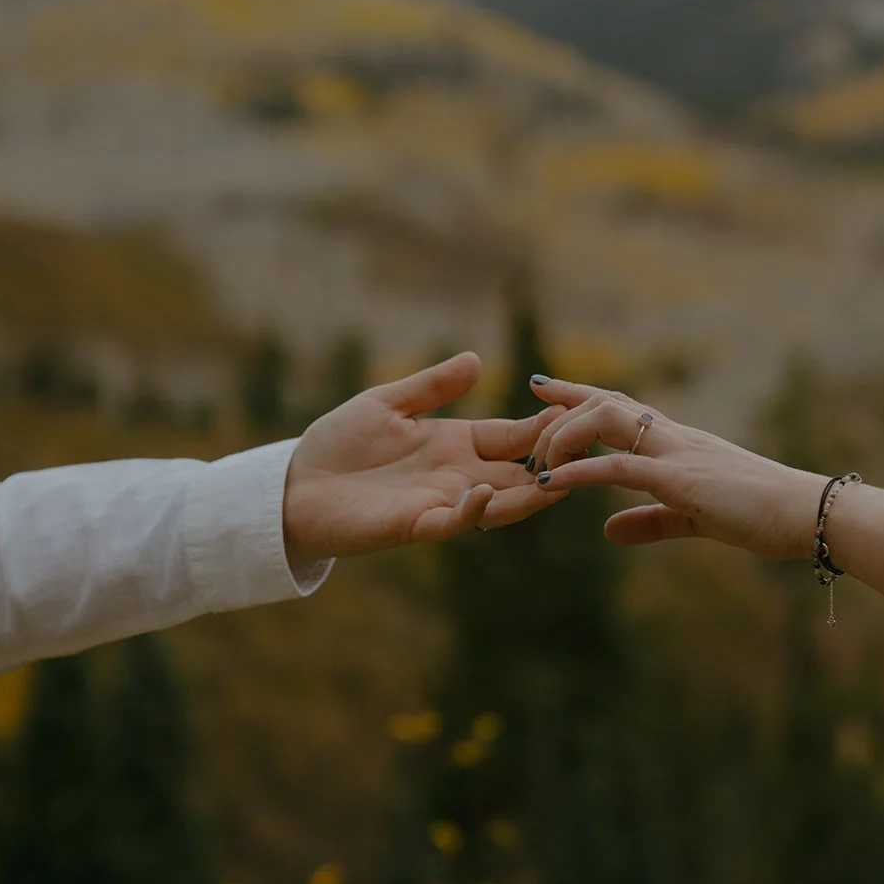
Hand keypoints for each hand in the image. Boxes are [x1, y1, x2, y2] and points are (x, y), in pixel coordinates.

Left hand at [282, 352, 565, 563]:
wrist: (295, 487)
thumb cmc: (337, 444)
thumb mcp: (387, 403)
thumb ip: (432, 386)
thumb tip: (476, 359)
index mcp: (455, 443)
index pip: (512, 437)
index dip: (544, 428)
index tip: (579, 414)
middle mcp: (456, 474)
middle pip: (519, 474)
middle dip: (552, 465)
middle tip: (588, 454)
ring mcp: (440, 501)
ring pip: (499, 503)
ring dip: (526, 495)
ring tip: (554, 481)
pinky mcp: (414, 524)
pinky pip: (452, 521)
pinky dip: (472, 509)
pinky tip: (484, 491)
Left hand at [526, 377, 826, 560]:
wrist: (807, 513)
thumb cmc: (762, 515)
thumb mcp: (695, 519)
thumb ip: (650, 521)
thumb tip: (608, 530)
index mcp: (677, 443)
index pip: (619, 405)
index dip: (577, 393)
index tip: (541, 385)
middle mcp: (674, 437)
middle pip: (605, 402)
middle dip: (561, 410)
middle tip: (530, 438)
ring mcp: (677, 453)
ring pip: (609, 419)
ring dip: (567, 436)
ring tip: (543, 464)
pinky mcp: (682, 480)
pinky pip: (622, 469)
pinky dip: (583, 471)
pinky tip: (556, 481)